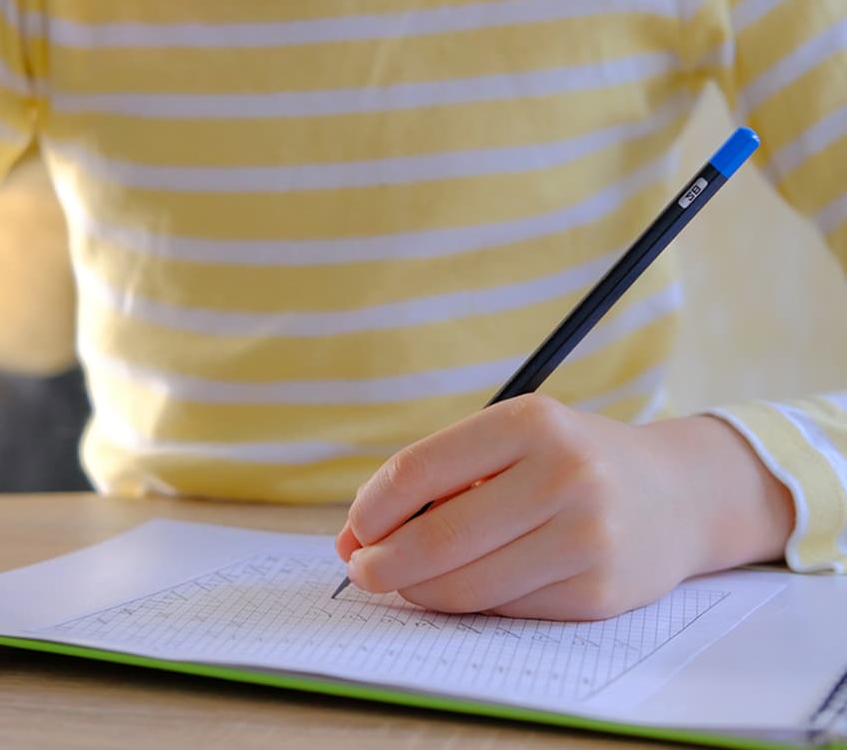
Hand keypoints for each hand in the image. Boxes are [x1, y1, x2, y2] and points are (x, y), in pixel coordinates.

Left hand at [336, 394, 794, 619]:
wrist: (676, 495)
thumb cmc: (568, 463)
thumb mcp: (510, 442)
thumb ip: (436, 480)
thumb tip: (352, 539)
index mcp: (531, 421)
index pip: (419, 469)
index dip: (372, 508)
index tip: (355, 528)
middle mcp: (565, 474)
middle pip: (439, 537)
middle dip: (384, 562)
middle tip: (362, 570)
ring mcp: (587, 537)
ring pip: (467, 585)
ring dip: (419, 590)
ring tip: (407, 580)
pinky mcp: (599, 592)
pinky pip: (504, 609)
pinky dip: (470, 603)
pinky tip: (468, 586)